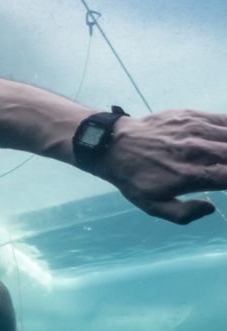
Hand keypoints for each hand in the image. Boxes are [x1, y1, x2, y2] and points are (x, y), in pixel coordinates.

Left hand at [104, 110, 226, 223]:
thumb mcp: (152, 206)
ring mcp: (195, 131)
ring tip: (225, 158)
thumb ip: (183, 214)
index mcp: (190, 176)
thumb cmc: (135, 179)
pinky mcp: (192, 116)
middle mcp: (196, 152)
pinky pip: (224, 120)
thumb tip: (211, 209)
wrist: (114, 147)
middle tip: (226, 172)